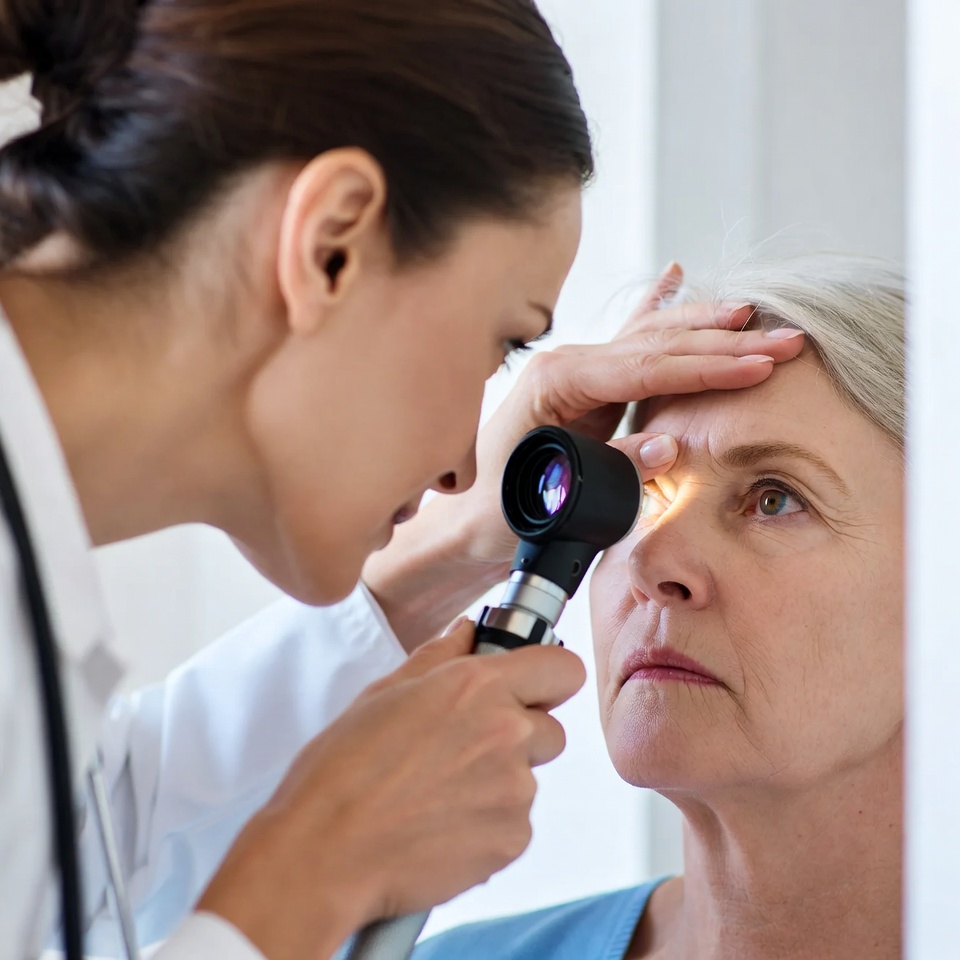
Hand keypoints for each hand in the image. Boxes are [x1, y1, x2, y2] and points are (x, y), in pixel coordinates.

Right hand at [197, 621, 585, 959]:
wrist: (325, 854)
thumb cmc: (342, 772)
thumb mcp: (384, 693)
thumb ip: (439, 657)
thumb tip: (468, 633)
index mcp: (478, 687)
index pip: (562, 668)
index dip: (548, 678)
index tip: (532, 688)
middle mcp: (507, 733)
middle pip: (550, 729)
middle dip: (519, 737)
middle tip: (463, 751)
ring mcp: (514, 790)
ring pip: (528, 779)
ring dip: (498, 783)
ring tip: (437, 794)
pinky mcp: (512, 840)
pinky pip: (515, 824)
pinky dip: (488, 825)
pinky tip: (441, 825)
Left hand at [363, 263, 803, 648]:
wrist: (466, 522)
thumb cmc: (499, 513)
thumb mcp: (554, 499)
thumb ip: (614, 470)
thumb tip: (673, 447)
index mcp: (557, 381)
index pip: (646, 367)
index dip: (707, 368)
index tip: (760, 365)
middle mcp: (568, 365)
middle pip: (658, 345)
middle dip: (725, 344)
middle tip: (787, 340)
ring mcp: (576, 370)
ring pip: (652, 339)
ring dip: (707, 329)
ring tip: (756, 317)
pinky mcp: (584, 384)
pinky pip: (632, 342)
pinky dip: (658, 311)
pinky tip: (675, 277)